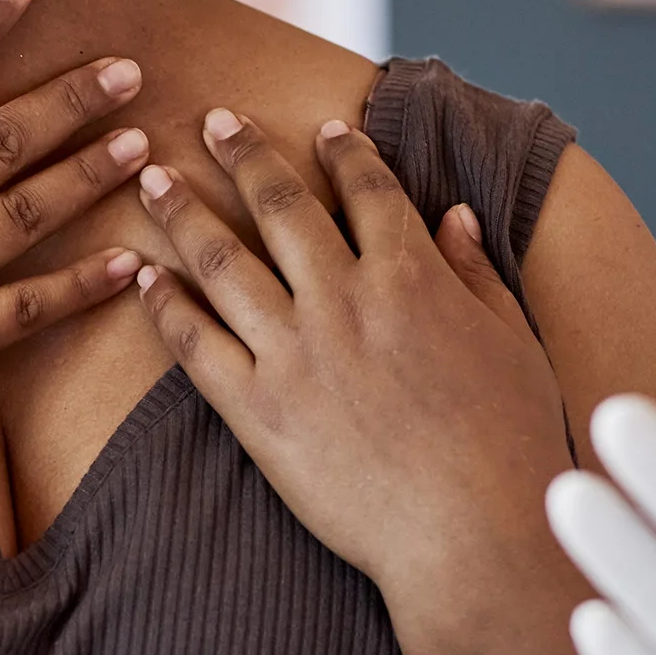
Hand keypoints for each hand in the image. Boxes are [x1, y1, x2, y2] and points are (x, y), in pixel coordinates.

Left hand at [130, 109, 574, 607]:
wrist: (473, 535)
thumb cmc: (510, 445)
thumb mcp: (513, 343)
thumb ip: (475, 273)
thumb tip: (452, 214)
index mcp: (412, 277)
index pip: (369, 191)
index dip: (343, 153)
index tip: (321, 129)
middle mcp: (344, 300)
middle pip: (280, 206)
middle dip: (243, 154)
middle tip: (213, 119)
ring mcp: (294, 353)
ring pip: (222, 262)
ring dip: (184, 213)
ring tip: (153, 180)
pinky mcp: (257, 411)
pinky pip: (195, 345)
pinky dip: (165, 307)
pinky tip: (143, 279)